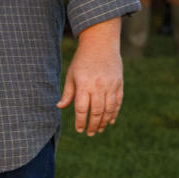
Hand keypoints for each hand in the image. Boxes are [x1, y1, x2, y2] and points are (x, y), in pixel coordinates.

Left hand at [57, 18, 122, 135]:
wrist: (100, 44)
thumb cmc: (82, 60)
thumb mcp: (71, 75)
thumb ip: (67, 93)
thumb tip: (59, 107)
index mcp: (84, 84)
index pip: (82, 108)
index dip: (80, 121)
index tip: (79, 129)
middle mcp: (98, 86)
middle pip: (96, 112)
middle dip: (93, 125)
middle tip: (90, 133)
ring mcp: (111, 85)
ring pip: (109, 109)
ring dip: (104, 122)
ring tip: (99, 129)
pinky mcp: (119, 83)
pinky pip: (118, 102)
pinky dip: (114, 113)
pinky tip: (110, 121)